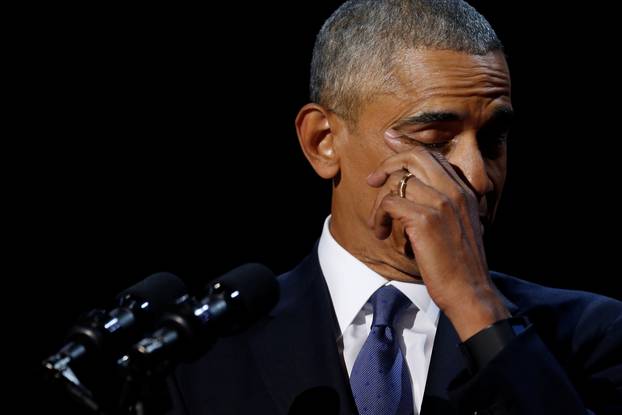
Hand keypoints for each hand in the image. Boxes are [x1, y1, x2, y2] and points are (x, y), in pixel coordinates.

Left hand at [367, 141, 509, 339]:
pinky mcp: (425, 220)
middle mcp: (455, 191)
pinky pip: (389, 202)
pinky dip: (379, 217)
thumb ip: (442, 205)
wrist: (470, 291)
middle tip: (372, 180)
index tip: (390, 141)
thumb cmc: (460, 265)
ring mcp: (441, 203)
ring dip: (380, 203)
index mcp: (465, 191)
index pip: (433, 156)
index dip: (407, 147)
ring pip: (398, 181)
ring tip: (381, 224)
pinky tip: (381, 233)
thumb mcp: (458, 226)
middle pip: (416, 156)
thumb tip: (413, 190)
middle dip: (388, 163)